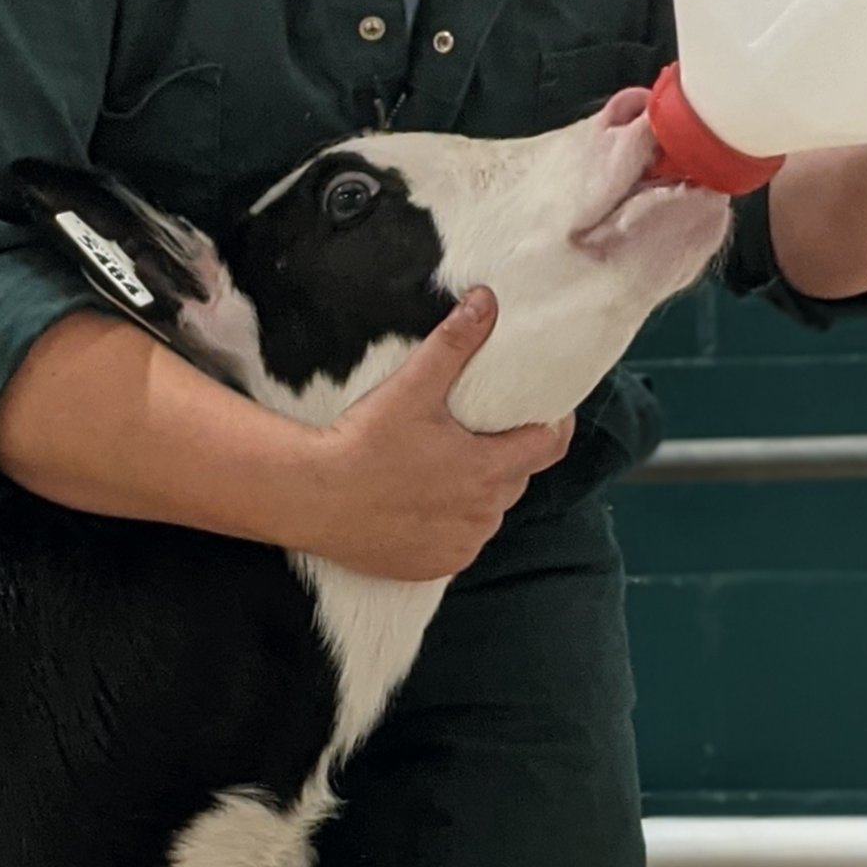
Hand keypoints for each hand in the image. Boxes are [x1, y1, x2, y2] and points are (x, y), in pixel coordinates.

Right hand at [292, 290, 572, 579]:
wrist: (313, 499)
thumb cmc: (364, 443)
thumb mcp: (413, 388)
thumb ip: (455, 343)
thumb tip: (487, 300)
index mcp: (489, 469)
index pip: (549, 446)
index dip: (553, 425)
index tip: (545, 411)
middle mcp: (484, 514)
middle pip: (516, 479)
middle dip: (505, 456)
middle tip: (475, 434)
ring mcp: (461, 545)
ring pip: (488, 513)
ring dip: (478, 493)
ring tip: (443, 470)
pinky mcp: (436, 567)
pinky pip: (461, 543)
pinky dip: (451, 525)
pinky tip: (423, 506)